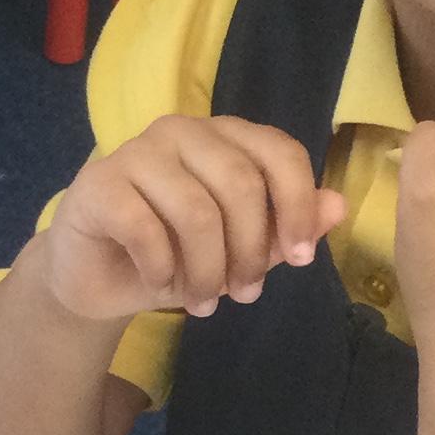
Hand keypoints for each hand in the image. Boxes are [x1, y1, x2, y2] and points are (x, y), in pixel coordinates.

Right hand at [32, 115, 347, 322]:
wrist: (96, 277)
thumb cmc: (174, 254)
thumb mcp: (240, 248)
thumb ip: (286, 226)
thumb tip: (338, 206)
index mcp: (223, 136)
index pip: (278, 152)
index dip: (297, 206)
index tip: (300, 260)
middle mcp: (181, 131)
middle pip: (240, 184)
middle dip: (250, 251)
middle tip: (245, 295)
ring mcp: (135, 152)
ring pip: (196, 212)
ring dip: (207, 271)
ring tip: (205, 303)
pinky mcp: (98, 183)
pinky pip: (145, 228)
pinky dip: (161, 269)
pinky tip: (160, 284)